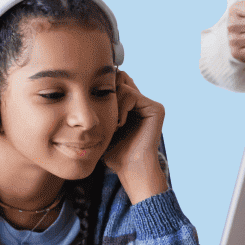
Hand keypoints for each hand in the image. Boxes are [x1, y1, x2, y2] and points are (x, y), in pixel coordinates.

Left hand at [102, 70, 166, 203]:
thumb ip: (100, 108)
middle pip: (120, 76)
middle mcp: (142, 102)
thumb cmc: (114, 153)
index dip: (104, 91)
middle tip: (106, 114)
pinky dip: (122, 108)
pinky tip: (121, 124)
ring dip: (114, 104)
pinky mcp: (156, 108)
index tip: (99, 110)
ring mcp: (150, 105)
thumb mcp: (102, 127)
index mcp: (131, 105)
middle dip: (108, 93)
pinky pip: (131, 94)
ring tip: (115, 124)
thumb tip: (88, 89)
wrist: (129, 168)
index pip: (115, 82)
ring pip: (123, 84)